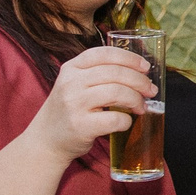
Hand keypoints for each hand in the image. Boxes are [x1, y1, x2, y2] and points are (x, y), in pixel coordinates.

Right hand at [23, 45, 155, 161]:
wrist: (45, 140)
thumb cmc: (69, 111)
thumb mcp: (74, 84)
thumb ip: (98, 74)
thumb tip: (139, 71)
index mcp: (71, 68)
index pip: (105, 54)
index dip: (130, 58)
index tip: (145, 66)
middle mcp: (71, 83)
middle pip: (116, 73)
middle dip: (140, 81)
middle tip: (150, 90)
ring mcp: (74, 104)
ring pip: (117, 92)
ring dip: (136, 99)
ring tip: (140, 107)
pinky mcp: (80, 126)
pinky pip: (114, 119)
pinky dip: (126, 121)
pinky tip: (126, 122)